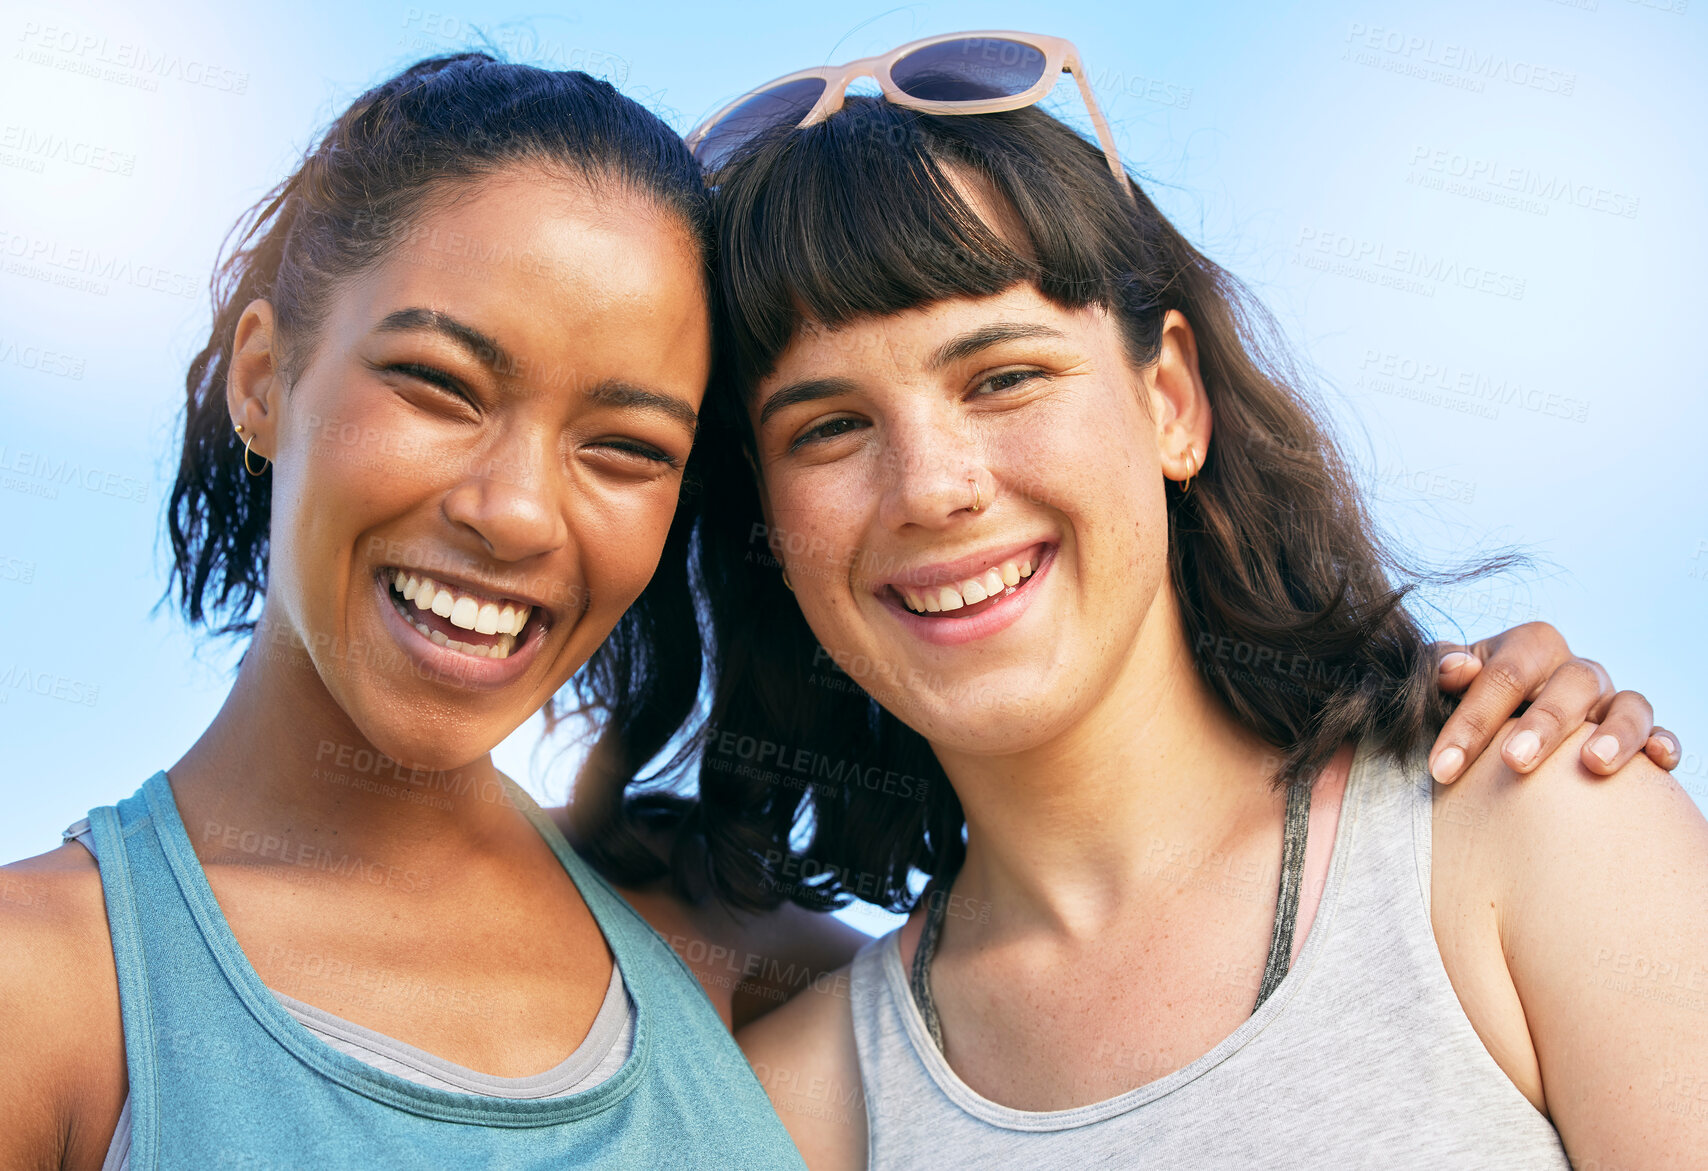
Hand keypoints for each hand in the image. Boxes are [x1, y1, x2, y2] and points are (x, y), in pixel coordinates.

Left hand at [1428, 622, 1680, 782]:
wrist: (1504, 721)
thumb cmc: (1470, 700)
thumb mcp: (1447, 680)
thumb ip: (1441, 667)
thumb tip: (1454, 668)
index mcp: (1529, 646)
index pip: (1502, 676)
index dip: (1471, 721)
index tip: (1443, 767)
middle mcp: (1575, 669)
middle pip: (1570, 684)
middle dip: (1542, 724)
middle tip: (1513, 763)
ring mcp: (1609, 699)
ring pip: (1627, 704)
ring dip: (1615, 732)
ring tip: (1594, 765)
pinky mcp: (1637, 730)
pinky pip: (1658, 731)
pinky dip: (1663, 743)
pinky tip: (1658, 762)